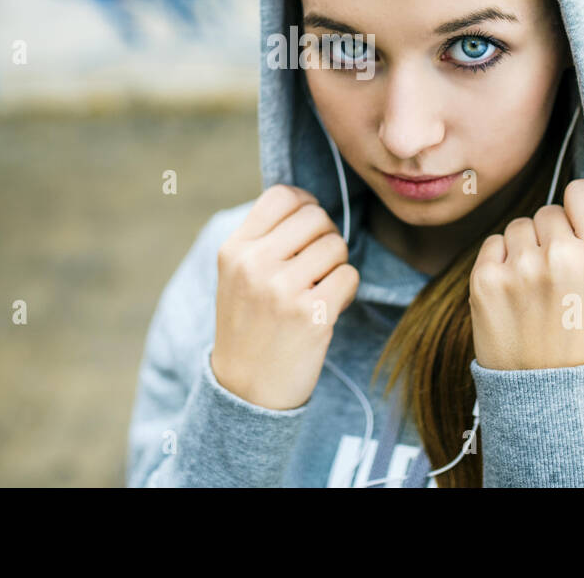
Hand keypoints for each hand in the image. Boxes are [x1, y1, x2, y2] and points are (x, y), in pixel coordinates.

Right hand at [210, 184, 359, 409]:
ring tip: (320, 288)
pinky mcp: (311, 314)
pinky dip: (346, 290)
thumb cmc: (249, 325)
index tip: (309, 226)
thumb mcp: (237, 275)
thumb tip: (310, 203)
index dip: (305, 203)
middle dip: (326, 236)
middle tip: (319, 263)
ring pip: (336, 245)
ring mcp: (282, 289)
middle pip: (316, 216)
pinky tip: (328, 306)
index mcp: (234, 249)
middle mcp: (254, 264)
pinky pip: (349, 276)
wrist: (245, 389)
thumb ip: (264, 239)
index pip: (282, 195)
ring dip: (337, 265)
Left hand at [469, 180, 583, 370]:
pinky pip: (493, 243)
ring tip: (536, 285)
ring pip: (518, 225)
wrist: (545, 385)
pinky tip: (514, 292)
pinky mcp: (486, 278)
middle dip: (551, 234)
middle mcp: (562, 257)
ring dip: (525, 247)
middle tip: (557, 274)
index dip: (578, 208)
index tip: (577, 229)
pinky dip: (500, 262)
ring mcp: (521, 267)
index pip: (581, 192)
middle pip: (547, 211)